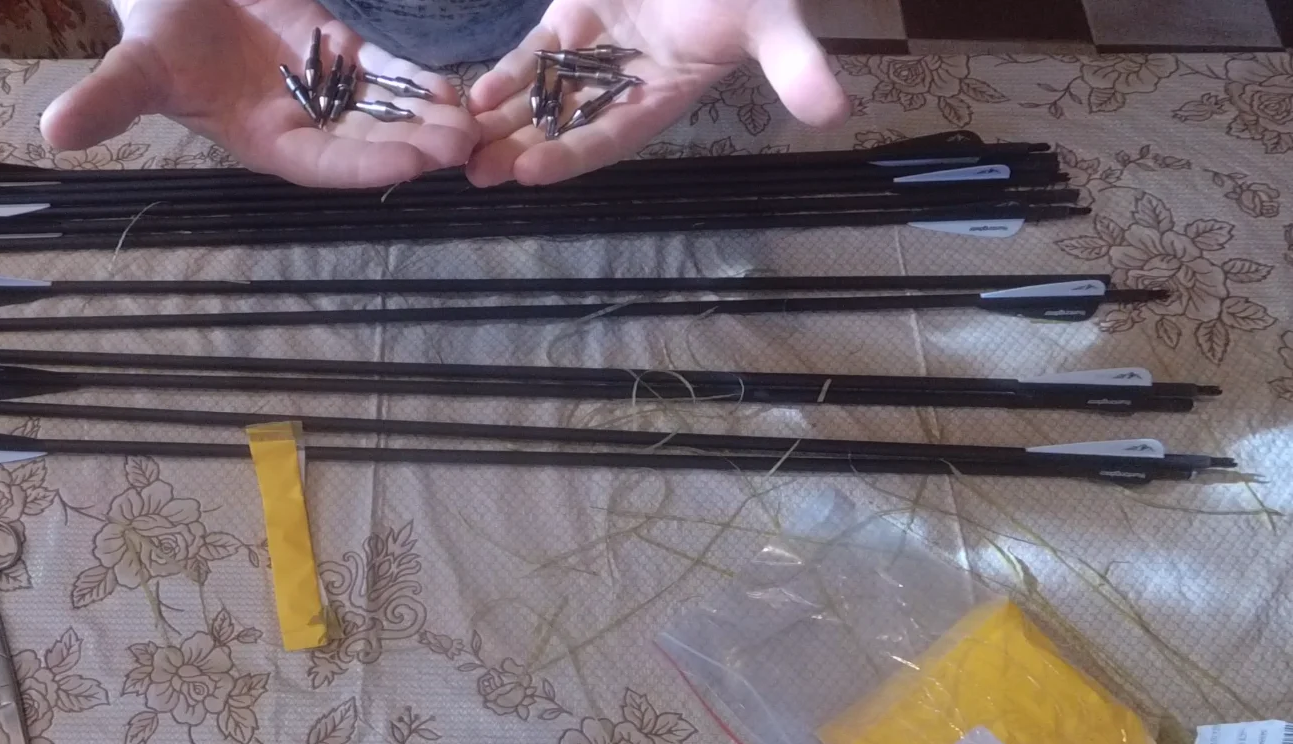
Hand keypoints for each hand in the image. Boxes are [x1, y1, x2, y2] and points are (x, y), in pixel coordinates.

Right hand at [41, 0, 477, 186]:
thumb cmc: (154, 29)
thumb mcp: (132, 65)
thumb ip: (106, 101)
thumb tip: (52, 133)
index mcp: (259, 141)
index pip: (320, 162)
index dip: (364, 161)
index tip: (409, 162)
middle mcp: (299, 123)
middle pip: (367, 140)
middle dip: (415, 143)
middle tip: (465, 147)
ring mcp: (323, 87)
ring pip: (386, 108)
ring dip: (430, 117)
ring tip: (477, 121)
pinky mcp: (337, 48)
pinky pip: (386, 69)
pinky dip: (419, 78)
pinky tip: (462, 87)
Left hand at [464, 0, 847, 185]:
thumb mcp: (778, 21)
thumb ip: (796, 66)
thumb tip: (837, 112)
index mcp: (667, 96)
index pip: (613, 135)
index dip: (574, 155)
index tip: (532, 172)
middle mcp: (624, 85)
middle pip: (563, 126)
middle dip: (519, 150)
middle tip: (473, 174)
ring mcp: (594, 54)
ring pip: (538, 97)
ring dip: (499, 123)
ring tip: (455, 148)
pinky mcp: (573, 20)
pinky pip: (532, 56)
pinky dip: (502, 75)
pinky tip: (469, 96)